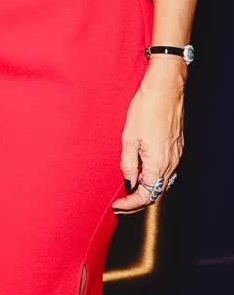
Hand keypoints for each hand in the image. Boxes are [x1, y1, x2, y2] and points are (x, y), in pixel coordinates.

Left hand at [114, 58, 184, 213]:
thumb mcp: (128, 138)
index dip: (130, 204)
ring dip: (146, 189)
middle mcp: (171, 163)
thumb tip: (128, 181)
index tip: (117, 205)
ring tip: (128, 190)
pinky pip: (166, 170)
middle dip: (138, 201)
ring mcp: (176, 155)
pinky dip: (153, 176)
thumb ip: (128, 164)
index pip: (146, 196)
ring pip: (162, 182)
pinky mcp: (177, 147)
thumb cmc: (146, 109)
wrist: (164, 89)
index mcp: (158, 163)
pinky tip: (141, 172)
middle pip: (156, 192)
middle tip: (121, 203)